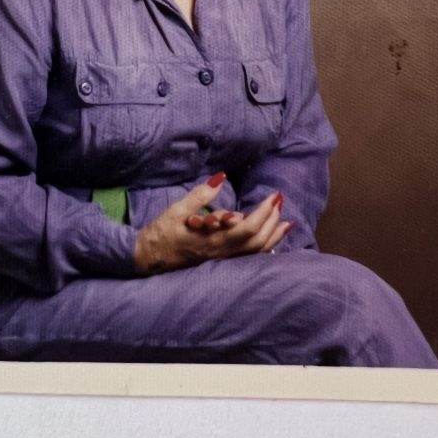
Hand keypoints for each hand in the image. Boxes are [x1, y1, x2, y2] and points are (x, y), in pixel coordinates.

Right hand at [133, 172, 293, 275]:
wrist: (150, 258)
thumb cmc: (162, 233)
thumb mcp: (178, 209)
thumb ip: (200, 194)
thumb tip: (220, 177)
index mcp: (212, 239)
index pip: (247, 227)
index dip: (264, 212)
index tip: (274, 196)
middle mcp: (222, 252)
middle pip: (257, 241)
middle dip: (273, 220)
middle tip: (280, 200)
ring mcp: (222, 258)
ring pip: (256, 251)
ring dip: (274, 235)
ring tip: (287, 221)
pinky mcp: (221, 260)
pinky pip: (250, 255)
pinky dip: (265, 245)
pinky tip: (271, 238)